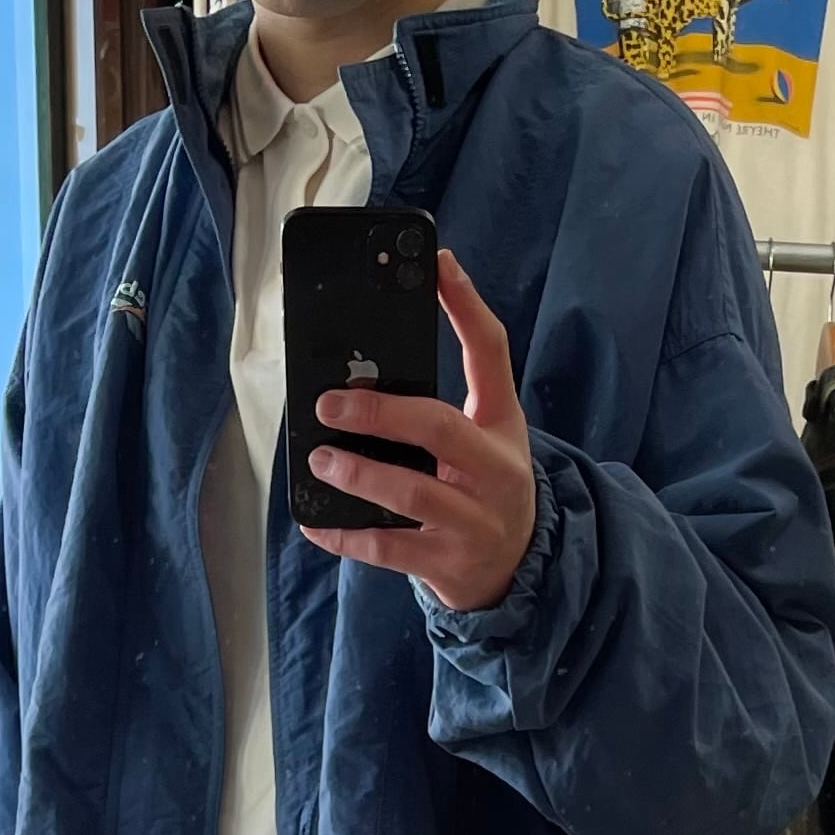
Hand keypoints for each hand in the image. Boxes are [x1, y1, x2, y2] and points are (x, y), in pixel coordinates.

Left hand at [302, 250, 535, 611]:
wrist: (517, 571)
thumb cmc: (488, 488)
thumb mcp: (491, 433)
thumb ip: (454, 387)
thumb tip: (390, 337)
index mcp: (501, 428)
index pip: (491, 353)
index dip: (467, 306)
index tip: (440, 264)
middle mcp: (494, 473)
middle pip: (439, 427)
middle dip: (379, 412)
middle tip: (330, 403)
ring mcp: (472, 522)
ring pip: (410, 493)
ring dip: (358, 474)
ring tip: (320, 458)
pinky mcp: (446, 564)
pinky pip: (389, 549)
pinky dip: (347, 536)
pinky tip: (317, 524)